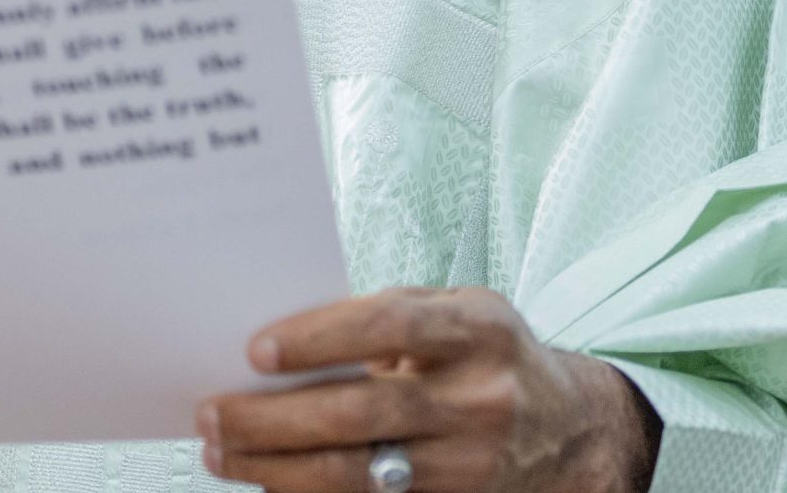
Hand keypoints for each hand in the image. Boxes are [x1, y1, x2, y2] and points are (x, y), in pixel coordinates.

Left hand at [197, 286, 661, 491]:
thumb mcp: (458, 311)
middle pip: (361, 415)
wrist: (576, 433)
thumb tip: (283, 337)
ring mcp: (472, 467)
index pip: (391, 326)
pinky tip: (268, 483)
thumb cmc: (489, 354)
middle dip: (273, 418)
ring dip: (276, 469)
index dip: (321, 336)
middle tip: (211, 412)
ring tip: (220, 452)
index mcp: (477, 329)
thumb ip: (388, 315)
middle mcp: (479, 400)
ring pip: (358, 478)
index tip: (256, 349)